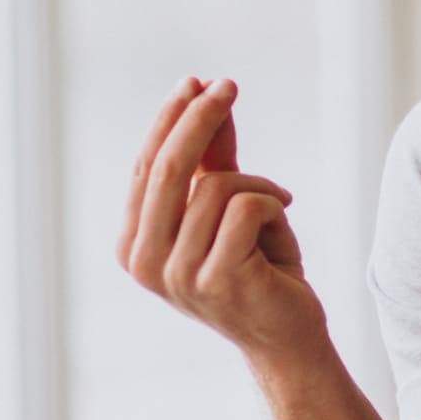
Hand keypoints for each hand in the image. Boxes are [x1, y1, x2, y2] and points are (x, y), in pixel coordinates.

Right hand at [118, 75, 327, 364]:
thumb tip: (204, 93)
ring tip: (276, 204)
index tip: (199, 82)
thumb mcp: (228, 208)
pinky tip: (282, 220)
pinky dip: (273, 202)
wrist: (287, 337)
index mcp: (133, 246)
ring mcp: (178, 275)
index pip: (146, 167)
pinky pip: (246, 207)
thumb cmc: (257, 270)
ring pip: (215, 187)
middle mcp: (145, 263)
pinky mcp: (218, 278)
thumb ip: (212, 158)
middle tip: (229, 86)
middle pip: (168, 167)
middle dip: (200, 118)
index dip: (171, 119)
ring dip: (257, 184)